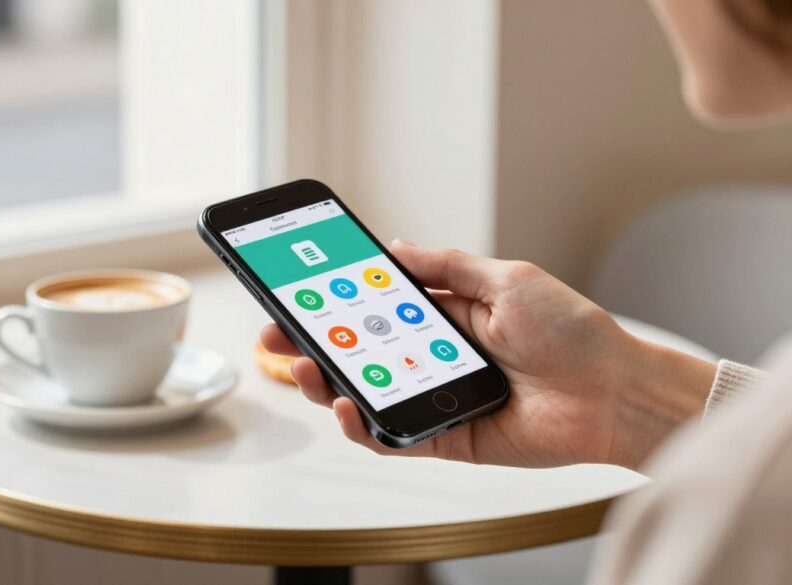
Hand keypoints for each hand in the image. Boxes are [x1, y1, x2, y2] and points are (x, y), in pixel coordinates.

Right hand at [261, 240, 716, 468]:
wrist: (615, 391)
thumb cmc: (572, 330)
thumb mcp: (506, 278)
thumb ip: (446, 267)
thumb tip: (393, 247)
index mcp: (446, 315)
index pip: (374, 307)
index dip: (332, 301)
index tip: (293, 292)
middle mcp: (434, 356)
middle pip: (358, 351)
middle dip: (311, 342)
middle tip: (276, 335)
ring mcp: (436, 397)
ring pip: (365, 393)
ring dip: (326, 382)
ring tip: (305, 368)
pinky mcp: (446, 436)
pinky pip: (392, 434)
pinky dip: (361, 426)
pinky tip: (345, 407)